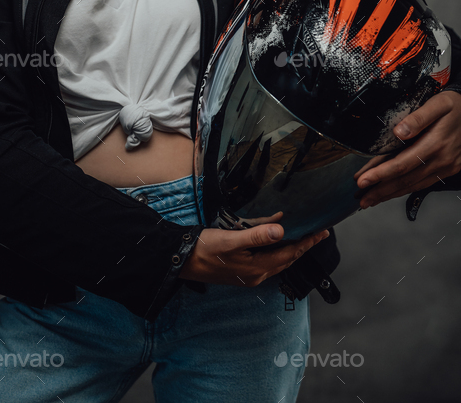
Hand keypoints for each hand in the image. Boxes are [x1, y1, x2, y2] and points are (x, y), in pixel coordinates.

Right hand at [179, 211, 329, 286]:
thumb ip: (256, 235)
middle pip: (287, 259)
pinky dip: (275, 247)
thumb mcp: (231, 239)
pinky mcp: (241, 269)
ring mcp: (248, 273)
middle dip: (304, 246)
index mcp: (257, 268)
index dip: (307, 243)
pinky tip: (274, 237)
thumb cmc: (204, 250)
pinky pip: (266, 258)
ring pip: (277, 260)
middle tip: (319, 234)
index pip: (290, 254)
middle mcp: (256, 274)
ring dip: (291, 247)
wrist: (181, 261)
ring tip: (303, 235)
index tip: (322, 233)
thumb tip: (281, 230)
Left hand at [354, 91, 460, 207]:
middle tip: (362, 198)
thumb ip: (418, 118)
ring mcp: (446, 166)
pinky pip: (423, 183)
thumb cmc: (456, 106)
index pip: (402, 164)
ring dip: (391, 193)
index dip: (381, 174)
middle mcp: (441, 159)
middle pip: (405, 179)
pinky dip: (406, 189)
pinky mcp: (448, 169)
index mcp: (436, 143)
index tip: (363, 180)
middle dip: (380, 190)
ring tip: (371, 198)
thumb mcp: (439, 104)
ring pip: (413, 185)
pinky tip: (393, 191)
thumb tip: (399, 131)